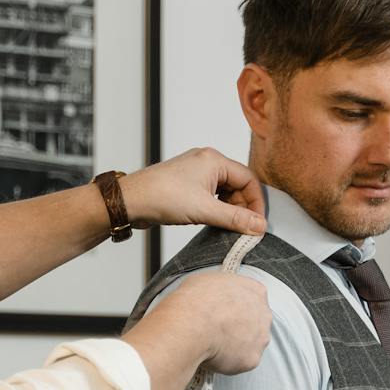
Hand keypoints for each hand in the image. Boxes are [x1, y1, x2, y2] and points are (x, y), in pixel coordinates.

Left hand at [119, 147, 267, 235]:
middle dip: (242, 207)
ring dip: (230, 210)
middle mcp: (206, 162)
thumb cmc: (162, 196)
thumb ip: (235, 219)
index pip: (248, 179)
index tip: (257, 223)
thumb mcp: (205, 210)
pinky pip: (211, 196)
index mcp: (214, 160)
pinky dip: (217, 209)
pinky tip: (215, 222)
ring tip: (228, 228)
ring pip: (225, 192)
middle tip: (243, 229)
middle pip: (238, 185)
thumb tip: (258, 226)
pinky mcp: (187, 185)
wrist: (131, 201)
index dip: (256, 202)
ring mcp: (196, 173)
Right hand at [154, 271, 270, 375]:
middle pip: (255, 324)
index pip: (252, 300)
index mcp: (255, 291)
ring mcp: (260, 338)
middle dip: (239, 329)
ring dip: (235, 346)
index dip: (235, 308)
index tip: (224, 313)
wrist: (192, 324)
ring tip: (213, 344)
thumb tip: (209, 297)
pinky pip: (241, 363)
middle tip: (218, 331)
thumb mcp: (206, 281)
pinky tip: (213, 356)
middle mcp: (263, 314)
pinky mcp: (251, 359)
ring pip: (250, 345)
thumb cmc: (196, 301)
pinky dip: (228, 363)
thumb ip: (219, 290)